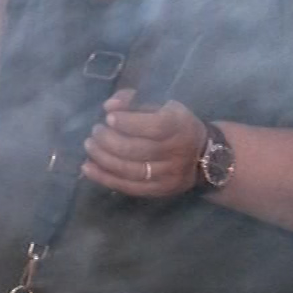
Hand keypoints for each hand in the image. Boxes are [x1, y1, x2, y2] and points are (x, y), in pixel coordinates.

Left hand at [81, 90, 207, 198]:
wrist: (204, 157)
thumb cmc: (174, 125)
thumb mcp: (160, 106)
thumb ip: (133, 102)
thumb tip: (109, 106)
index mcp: (180, 127)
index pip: (155, 127)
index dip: (128, 123)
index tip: (108, 117)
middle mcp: (177, 153)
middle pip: (138, 150)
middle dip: (109, 140)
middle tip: (95, 131)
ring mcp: (169, 175)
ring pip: (130, 170)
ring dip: (103, 158)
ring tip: (90, 146)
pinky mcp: (160, 191)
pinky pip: (129, 187)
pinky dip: (104, 178)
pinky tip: (88, 168)